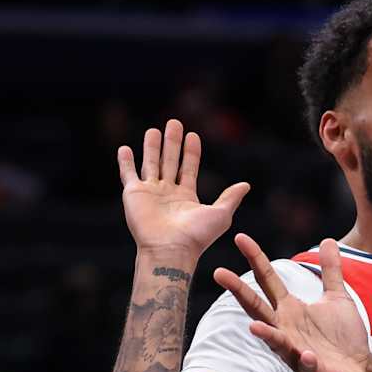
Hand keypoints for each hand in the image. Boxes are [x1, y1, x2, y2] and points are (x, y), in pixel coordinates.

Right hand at [118, 119, 250, 260]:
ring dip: (151, 147)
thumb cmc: (196, 236)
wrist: (171, 248)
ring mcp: (150, 193)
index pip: (189, 168)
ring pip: (150, 164)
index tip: (193, 135)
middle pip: (169, 161)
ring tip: (154, 130)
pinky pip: (128, 174)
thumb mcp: (220, 214)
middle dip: (172, 143)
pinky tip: (125, 148)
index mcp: (187, 196)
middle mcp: (168, 193)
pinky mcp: (133, 195)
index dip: (191, 152)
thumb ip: (230, 197)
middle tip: (174, 123)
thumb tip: (246, 185)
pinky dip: (126, 162)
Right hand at [216, 236, 370, 371]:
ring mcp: (295, 350)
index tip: (240, 237)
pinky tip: (305, 354)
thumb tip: (329, 240)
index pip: (267, 280)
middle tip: (218, 273)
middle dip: (239, 291)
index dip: (255, 258)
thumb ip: (331, 271)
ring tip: (254, 327)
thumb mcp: (337, 297)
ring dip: (265, 334)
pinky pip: (305, 364)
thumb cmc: (342, 336)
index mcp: (290, 309)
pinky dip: (305, 360)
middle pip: (257, 308)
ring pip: (274, 341)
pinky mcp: (312, 369)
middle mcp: (285, 328)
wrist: (360, 369)